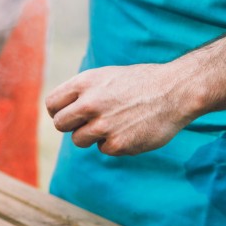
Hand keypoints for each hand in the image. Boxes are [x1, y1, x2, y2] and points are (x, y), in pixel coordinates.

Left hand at [45, 63, 197, 155]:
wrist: (173, 91)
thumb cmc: (140, 82)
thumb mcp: (106, 76)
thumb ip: (83, 92)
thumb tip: (62, 110)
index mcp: (85, 83)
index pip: (52, 104)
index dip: (58, 112)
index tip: (67, 115)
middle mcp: (89, 103)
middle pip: (60, 124)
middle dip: (72, 126)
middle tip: (88, 123)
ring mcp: (103, 125)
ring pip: (79, 140)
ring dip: (92, 136)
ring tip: (113, 123)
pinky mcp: (118, 144)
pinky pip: (103, 149)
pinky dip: (114, 143)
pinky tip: (129, 130)